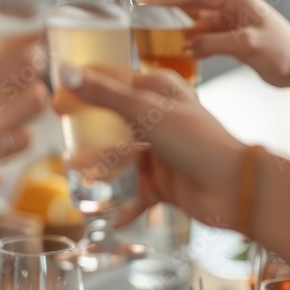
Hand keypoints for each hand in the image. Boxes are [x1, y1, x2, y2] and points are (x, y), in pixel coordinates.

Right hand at [57, 64, 244, 229]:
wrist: (232, 188)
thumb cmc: (196, 140)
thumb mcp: (145, 111)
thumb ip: (103, 94)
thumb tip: (67, 72)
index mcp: (158, 89)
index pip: (114, 78)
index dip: (85, 81)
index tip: (57, 86)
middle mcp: (158, 116)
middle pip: (113, 117)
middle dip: (87, 123)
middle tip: (59, 123)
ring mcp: (160, 150)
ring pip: (119, 155)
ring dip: (98, 165)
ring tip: (71, 170)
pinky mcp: (163, 181)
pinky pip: (136, 193)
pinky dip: (125, 205)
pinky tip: (111, 217)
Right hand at [144, 0, 289, 88]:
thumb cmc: (285, 53)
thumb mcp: (247, 46)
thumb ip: (214, 43)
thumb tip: (188, 46)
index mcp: (238, 0)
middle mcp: (234, 8)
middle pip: (195, 7)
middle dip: (172, 12)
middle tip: (147, 15)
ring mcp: (234, 23)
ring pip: (200, 24)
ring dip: (184, 32)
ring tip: (161, 36)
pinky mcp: (235, 39)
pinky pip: (208, 38)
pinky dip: (197, 44)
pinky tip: (186, 52)